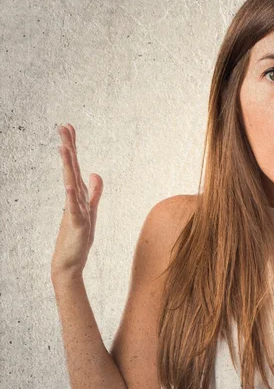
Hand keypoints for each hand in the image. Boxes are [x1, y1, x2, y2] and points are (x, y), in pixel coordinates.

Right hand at [51, 124, 103, 280]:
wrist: (70, 261)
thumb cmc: (78, 237)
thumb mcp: (90, 210)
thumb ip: (94, 192)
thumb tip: (95, 173)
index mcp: (78, 194)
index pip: (75, 166)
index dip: (72, 147)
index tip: (68, 127)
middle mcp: (74, 199)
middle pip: (71, 169)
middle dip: (68, 148)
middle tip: (62, 126)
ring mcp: (74, 210)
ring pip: (70, 184)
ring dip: (67, 166)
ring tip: (63, 148)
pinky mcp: (76, 225)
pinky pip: (74, 209)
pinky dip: (72, 197)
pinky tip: (69, 185)